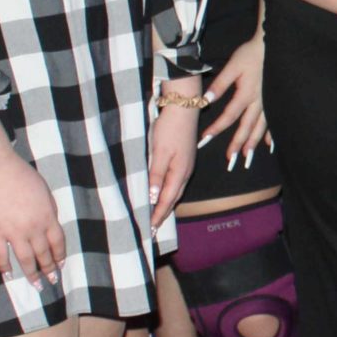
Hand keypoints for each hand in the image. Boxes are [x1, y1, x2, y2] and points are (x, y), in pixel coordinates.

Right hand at [0, 151, 64, 284]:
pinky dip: (5, 267)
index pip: (58, 242)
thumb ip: (49, 210)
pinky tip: (9, 275)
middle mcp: (33, 227)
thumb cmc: (21, 175)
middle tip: (52, 280)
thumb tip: (49, 224)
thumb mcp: (44, 191)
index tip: (61, 264)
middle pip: (43, 253)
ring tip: (37, 285)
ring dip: (32, 274)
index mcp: (48, 216)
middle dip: (49, 268)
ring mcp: (13, 231)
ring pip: (25, 259)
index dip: (60, 255)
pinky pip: (1, 254)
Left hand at [147, 103, 198, 227]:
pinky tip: (162, 193)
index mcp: (179, 172)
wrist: (183, 106)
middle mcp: (185, 172)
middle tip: (152, 229)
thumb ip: (156, 174)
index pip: (166, 200)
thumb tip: (152, 197)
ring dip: (166, 204)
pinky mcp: (183, 158)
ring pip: (175, 191)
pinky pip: (175, 182)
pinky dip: (168, 192)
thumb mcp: (159, 152)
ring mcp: (186, 165)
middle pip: (173, 199)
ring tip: (156, 216)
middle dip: (163, 214)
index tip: (150, 230)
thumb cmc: (170, 128)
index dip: (158, 216)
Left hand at [198, 33, 269, 171]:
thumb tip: (207, 100)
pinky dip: (270, 135)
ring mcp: (268, 103)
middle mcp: (258, 102)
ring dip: (253, 143)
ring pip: (260, 128)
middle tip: (230, 160)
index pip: (229, 116)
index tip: (205, 139)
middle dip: (237, 144)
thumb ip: (220, 84)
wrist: (272, 45)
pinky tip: (269, 145)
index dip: (216, 128)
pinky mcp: (274, 100)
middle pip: (246, 127)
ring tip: (246, 157)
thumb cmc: (250, 54)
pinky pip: (273, 122)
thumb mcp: (232, 66)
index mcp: (246, 94)